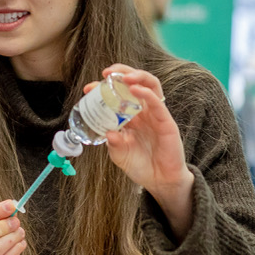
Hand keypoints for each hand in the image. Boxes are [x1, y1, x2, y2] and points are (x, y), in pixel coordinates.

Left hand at [86, 65, 194, 239]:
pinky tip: (135, 90)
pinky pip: (158, 103)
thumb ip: (113, 144)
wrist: (159, 181)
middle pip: (135, 82)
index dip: (103, 88)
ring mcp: (156, 115)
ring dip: (136, 77)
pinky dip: (146, 94)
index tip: (88, 88)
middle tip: (106, 73)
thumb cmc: (140, 165)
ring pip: (150, 86)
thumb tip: (107, 133)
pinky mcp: (167, 122)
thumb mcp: (119, 155)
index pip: (117, 94)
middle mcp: (143, 111)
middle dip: (122, 73)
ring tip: (123, 77)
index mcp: (129, 116)